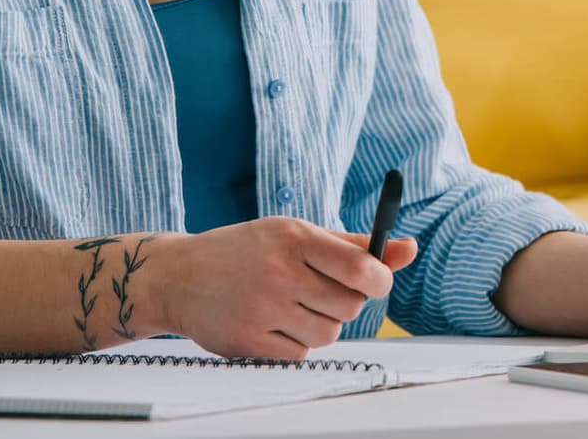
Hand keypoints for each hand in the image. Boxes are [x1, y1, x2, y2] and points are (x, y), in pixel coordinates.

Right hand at [158, 218, 419, 358]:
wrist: (179, 276)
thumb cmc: (247, 251)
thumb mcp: (294, 234)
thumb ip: (353, 245)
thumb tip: (409, 248)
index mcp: (294, 238)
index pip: (359, 265)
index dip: (380, 278)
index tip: (377, 280)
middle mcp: (280, 272)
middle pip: (349, 305)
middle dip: (345, 302)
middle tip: (320, 290)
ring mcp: (263, 309)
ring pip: (328, 333)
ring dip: (320, 324)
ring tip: (293, 305)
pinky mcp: (250, 341)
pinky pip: (301, 353)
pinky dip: (296, 342)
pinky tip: (273, 321)